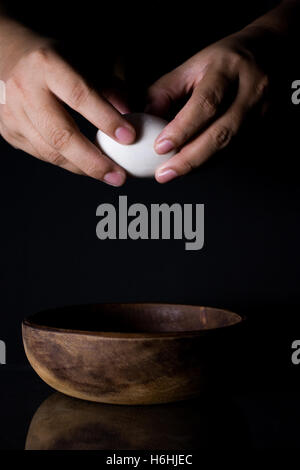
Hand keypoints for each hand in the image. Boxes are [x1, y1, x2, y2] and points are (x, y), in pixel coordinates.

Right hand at [0, 18, 134, 185]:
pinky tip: (86, 166)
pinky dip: (68, 163)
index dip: (106, 119)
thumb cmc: (53, 59)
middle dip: (93, 161)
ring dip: (83, 168)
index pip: (80, 96)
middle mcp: (25, 89)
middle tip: (118, 176)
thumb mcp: (84, 58)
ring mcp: (12, 113)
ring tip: (108, 174)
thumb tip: (131, 115)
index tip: (129, 137)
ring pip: (50, 152)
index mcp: (47, 64)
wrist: (6, 55)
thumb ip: (110, 85)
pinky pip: (42, 155)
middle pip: (61, 135)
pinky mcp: (9, 131)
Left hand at [146, 30, 270, 182]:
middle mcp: (251, 90)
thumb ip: (165, 92)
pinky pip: (235, 151)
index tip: (160, 147)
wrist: (268, 53)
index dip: (182, 128)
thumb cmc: (224, 61)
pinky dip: (211, 161)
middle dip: (190, 158)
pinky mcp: (264, 127)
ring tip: (173, 173)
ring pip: (229, 147)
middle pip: (222, 132)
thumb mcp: (192, 65)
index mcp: (228, 69)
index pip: (206, 102)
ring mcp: (263, 112)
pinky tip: (192, 166)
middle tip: (164, 173)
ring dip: (199, 164)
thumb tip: (144, 121)